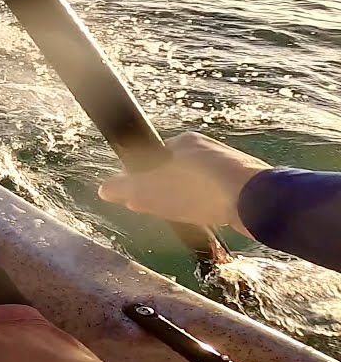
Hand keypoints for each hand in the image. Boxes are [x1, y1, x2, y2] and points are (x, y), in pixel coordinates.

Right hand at [99, 132, 271, 235]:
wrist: (257, 201)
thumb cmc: (198, 189)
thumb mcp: (153, 190)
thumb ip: (126, 189)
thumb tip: (104, 189)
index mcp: (184, 142)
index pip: (153, 159)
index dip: (141, 180)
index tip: (137, 198)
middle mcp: (207, 148)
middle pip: (174, 172)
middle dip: (163, 191)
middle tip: (157, 210)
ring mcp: (230, 166)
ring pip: (197, 185)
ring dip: (185, 200)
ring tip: (181, 217)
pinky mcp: (247, 185)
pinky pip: (217, 195)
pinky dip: (207, 206)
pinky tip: (206, 219)